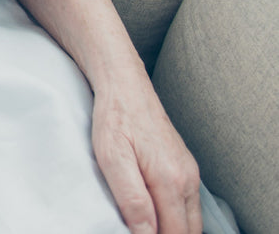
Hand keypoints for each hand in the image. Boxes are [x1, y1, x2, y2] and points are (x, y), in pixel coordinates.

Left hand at [91, 82, 200, 233]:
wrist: (124, 84)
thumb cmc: (114, 117)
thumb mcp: (112, 157)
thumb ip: (132, 199)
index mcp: (171, 180)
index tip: (135, 233)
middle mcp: (187, 179)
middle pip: (188, 231)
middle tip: (138, 230)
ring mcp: (190, 172)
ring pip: (191, 220)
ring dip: (173, 228)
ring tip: (145, 224)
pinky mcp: (185, 167)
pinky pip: (188, 204)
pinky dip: (176, 216)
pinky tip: (155, 212)